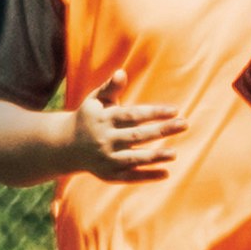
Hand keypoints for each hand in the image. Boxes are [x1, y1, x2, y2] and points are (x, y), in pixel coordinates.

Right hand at [74, 82, 199, 181]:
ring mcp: (106, 159)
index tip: (175, 110)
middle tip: (184, 125)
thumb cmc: (88, 118)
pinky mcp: (108, 175)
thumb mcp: (95, 101)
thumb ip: (110, 88)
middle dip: (162, 130)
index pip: (133, 115)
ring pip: (134, 159)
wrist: (65, 146)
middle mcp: (105, 140)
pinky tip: (166, 173)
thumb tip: (121, 72)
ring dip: (155, 157)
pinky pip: (130, 177)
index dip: (154, 113)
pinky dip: (147, 176)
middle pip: (137, 136)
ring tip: (174, 153)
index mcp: (104, 119)